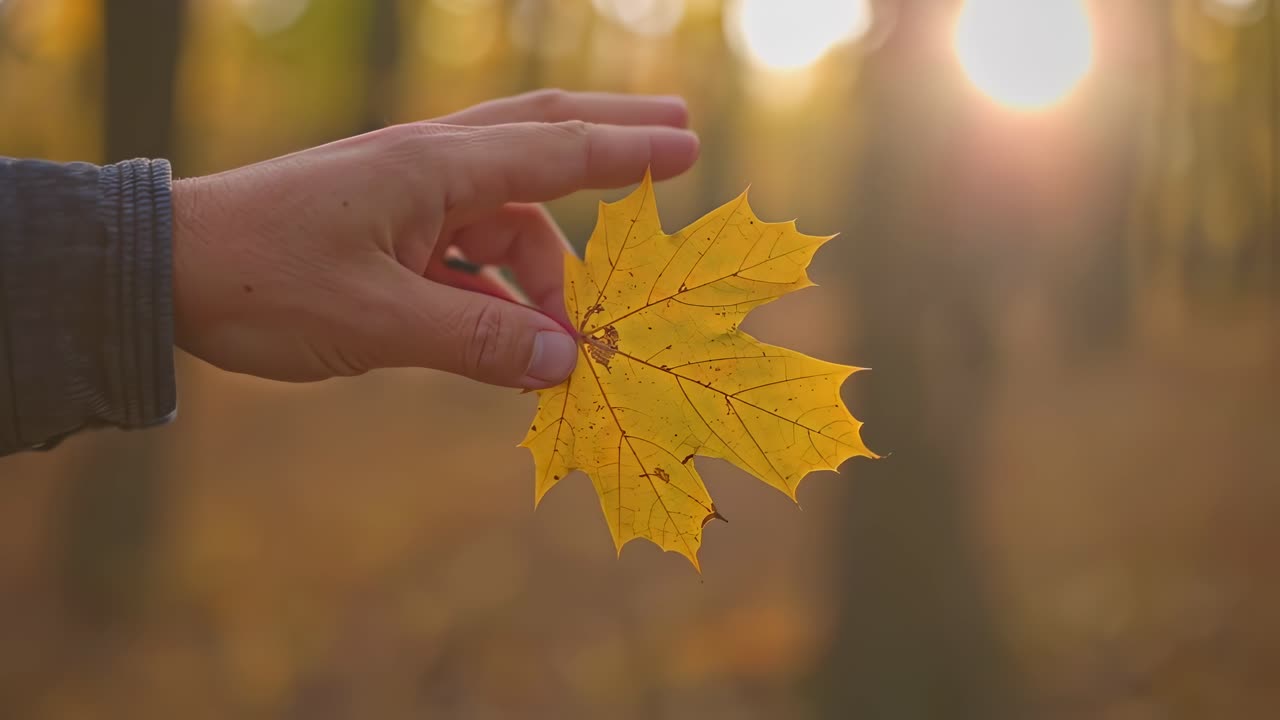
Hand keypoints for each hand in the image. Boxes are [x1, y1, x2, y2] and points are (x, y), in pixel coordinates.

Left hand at [171, 90, 697, 386]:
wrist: (165, 271)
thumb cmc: (267, 281)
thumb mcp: (379, 322)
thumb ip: (479, 340)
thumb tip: (565, 363)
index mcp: (434, 168)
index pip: (553, 149)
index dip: (627, 151)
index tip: (689, 143)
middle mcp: (429, 166)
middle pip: (540, 136)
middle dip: (610, 140)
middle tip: (676, 134)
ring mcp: (408, 193)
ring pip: (506, 210)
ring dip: (545, 264)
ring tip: (569, 332)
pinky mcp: (388, 226)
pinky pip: (467, 245)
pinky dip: (500, 282)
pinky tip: (510, 326)